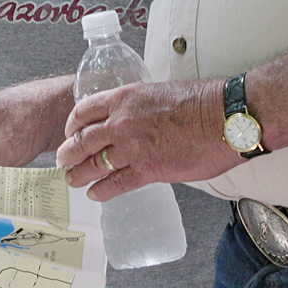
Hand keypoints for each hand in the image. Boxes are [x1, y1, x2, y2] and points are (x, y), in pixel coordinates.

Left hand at [58, 77, 233, 198]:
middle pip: (82, 140)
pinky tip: (96, 194)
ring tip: (72, 179)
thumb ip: (140, 107)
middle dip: (68, 152)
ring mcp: (132, 147)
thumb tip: (137, 120)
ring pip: (94, 163)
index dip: (72, 125)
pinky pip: (115, 183)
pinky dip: (102, 190)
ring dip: (80, 174)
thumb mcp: (158, 92)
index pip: (84, 111)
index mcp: (124, 98)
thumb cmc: (201, 102)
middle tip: (62, 159)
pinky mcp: (147, 170)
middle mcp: (121, 122)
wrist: (224, 118)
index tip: (69, 132)